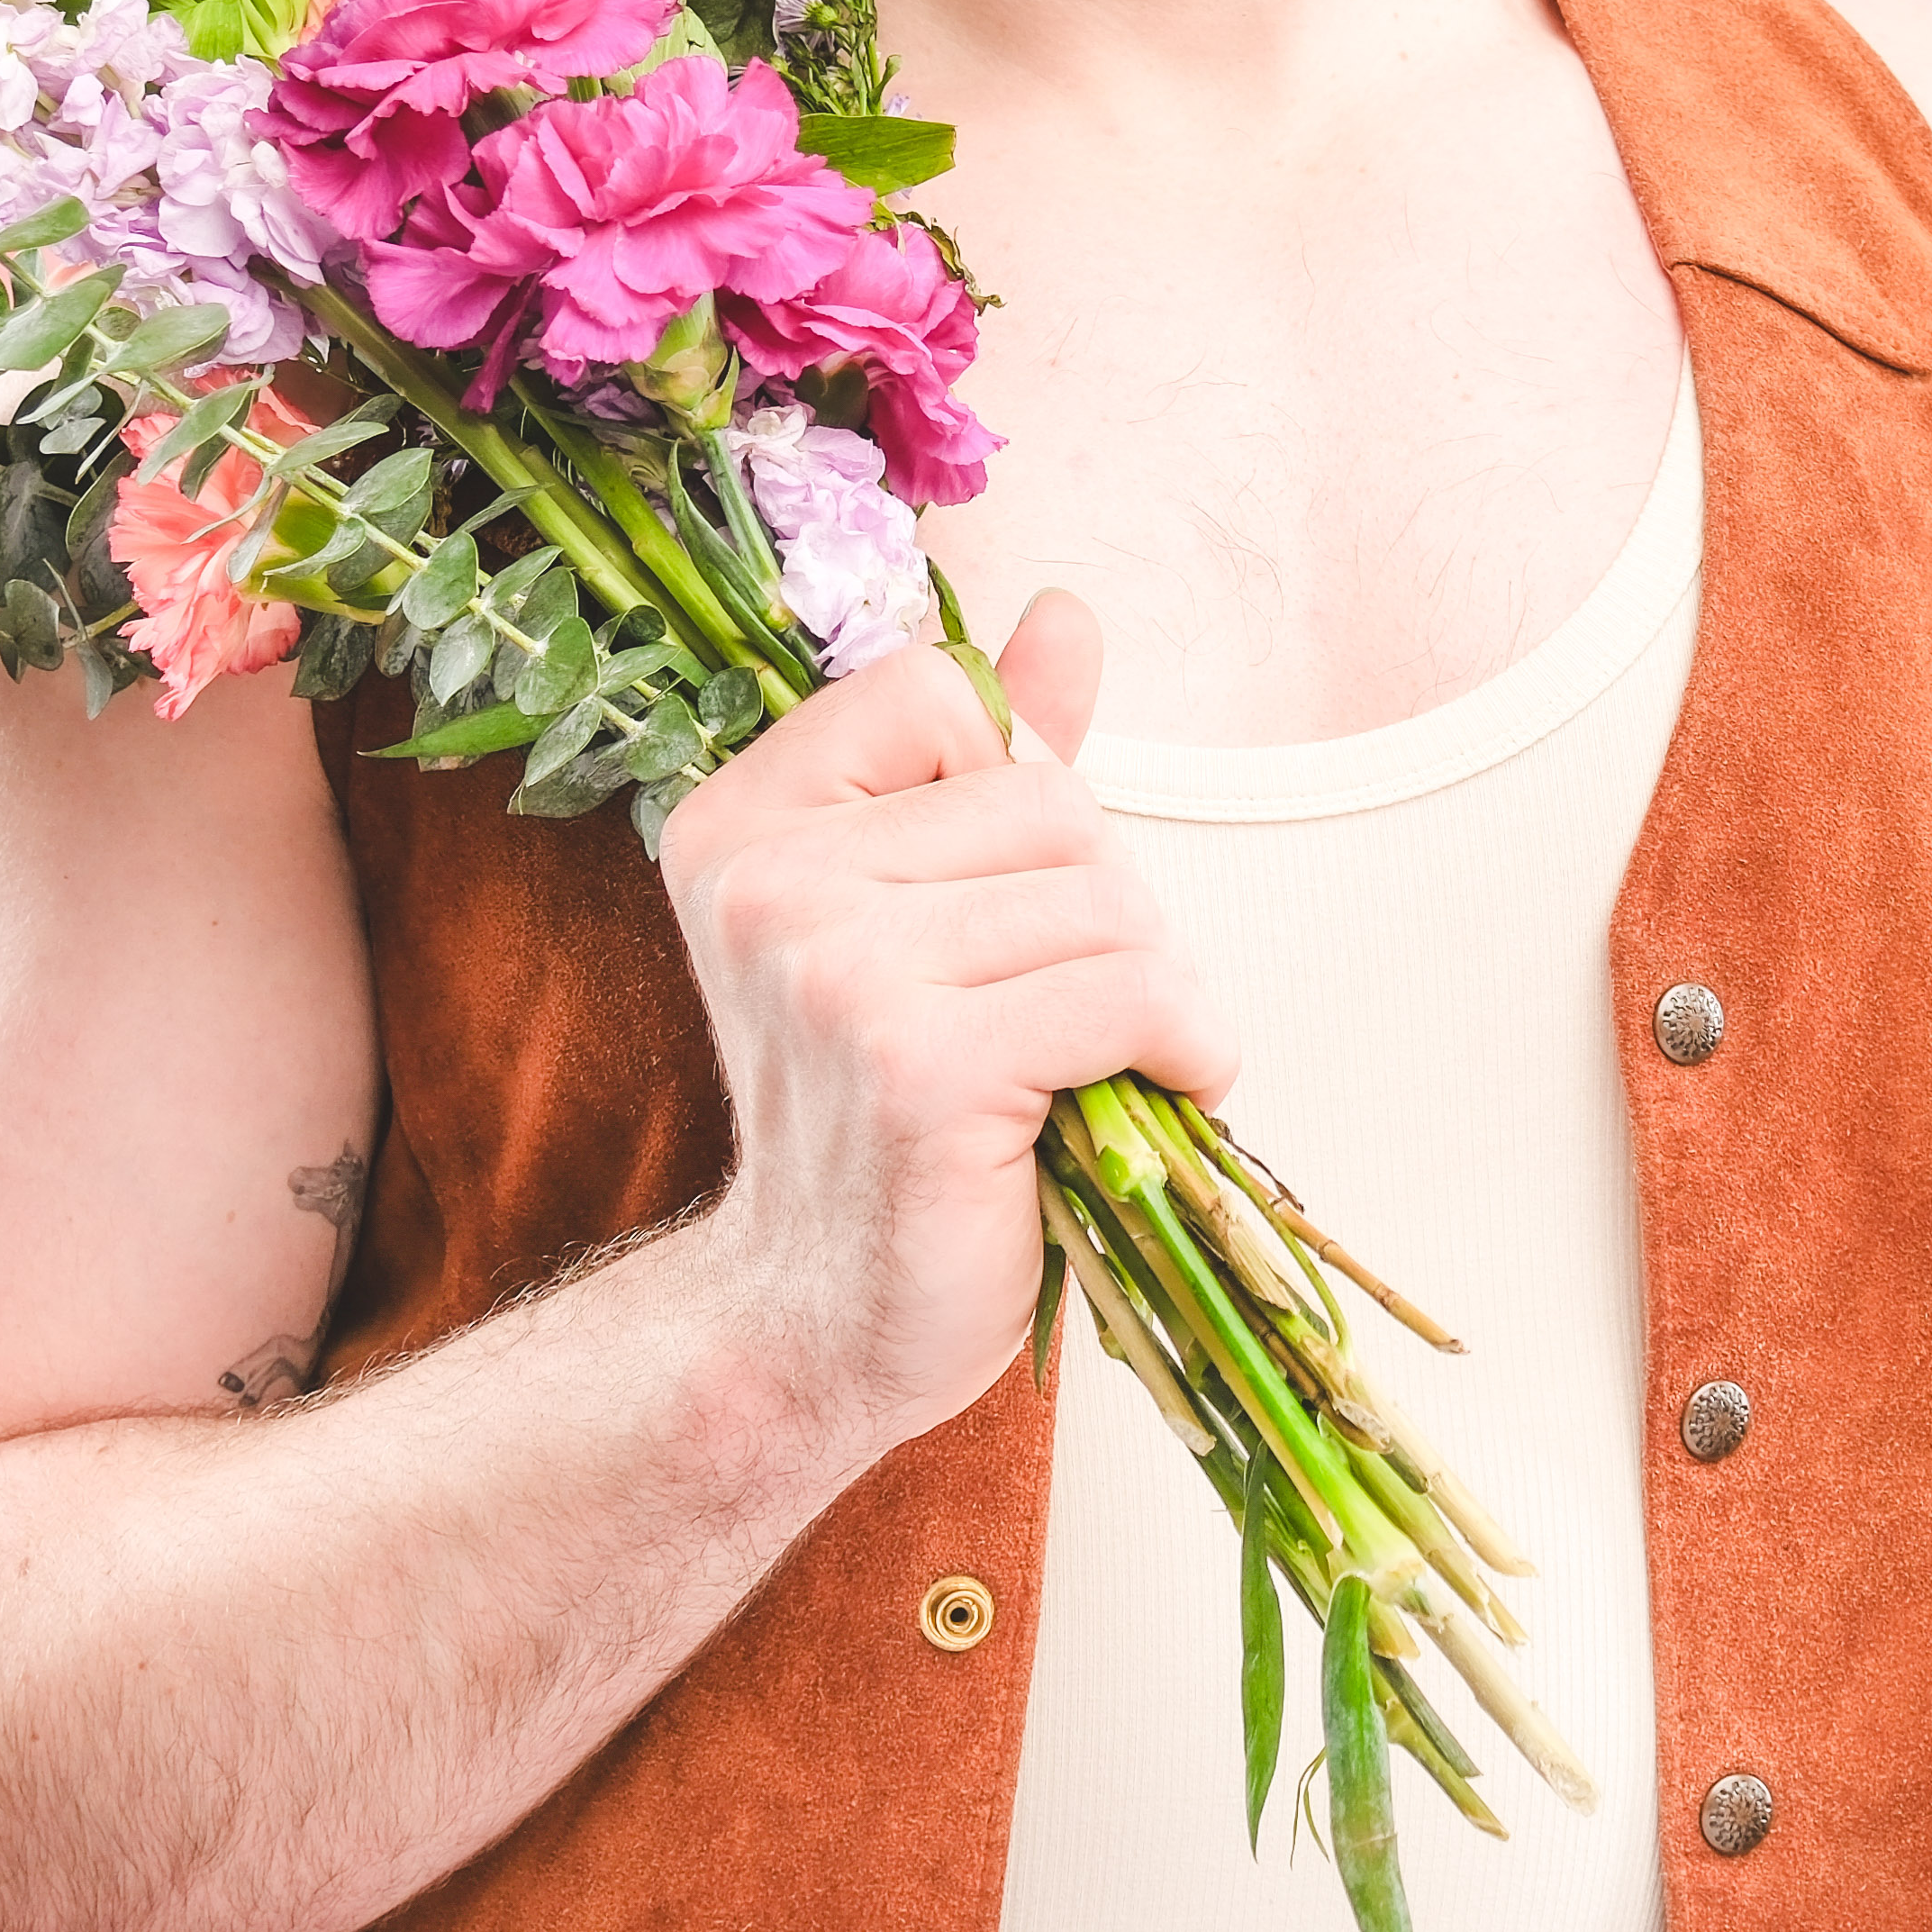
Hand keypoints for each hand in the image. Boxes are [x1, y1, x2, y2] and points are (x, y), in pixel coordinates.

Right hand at [652, 590, 1227, 1454]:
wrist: (818, 1318)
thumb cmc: (887, 1115)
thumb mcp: (923, 913)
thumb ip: (988, 762)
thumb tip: (1064, 613)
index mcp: (744, 820)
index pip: (941, 694)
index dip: (1019, 792)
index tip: (998, 908)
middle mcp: (769, 882)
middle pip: (1050, 803)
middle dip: (1106, 909)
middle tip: (1063, 1016)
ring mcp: (835, 974)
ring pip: (1107, 901)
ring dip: (1152, 991)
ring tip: (1096, 1065)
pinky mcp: (921, 1068)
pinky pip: (1132, 993)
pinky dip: (1186, 1044)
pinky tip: (1156, 1090)